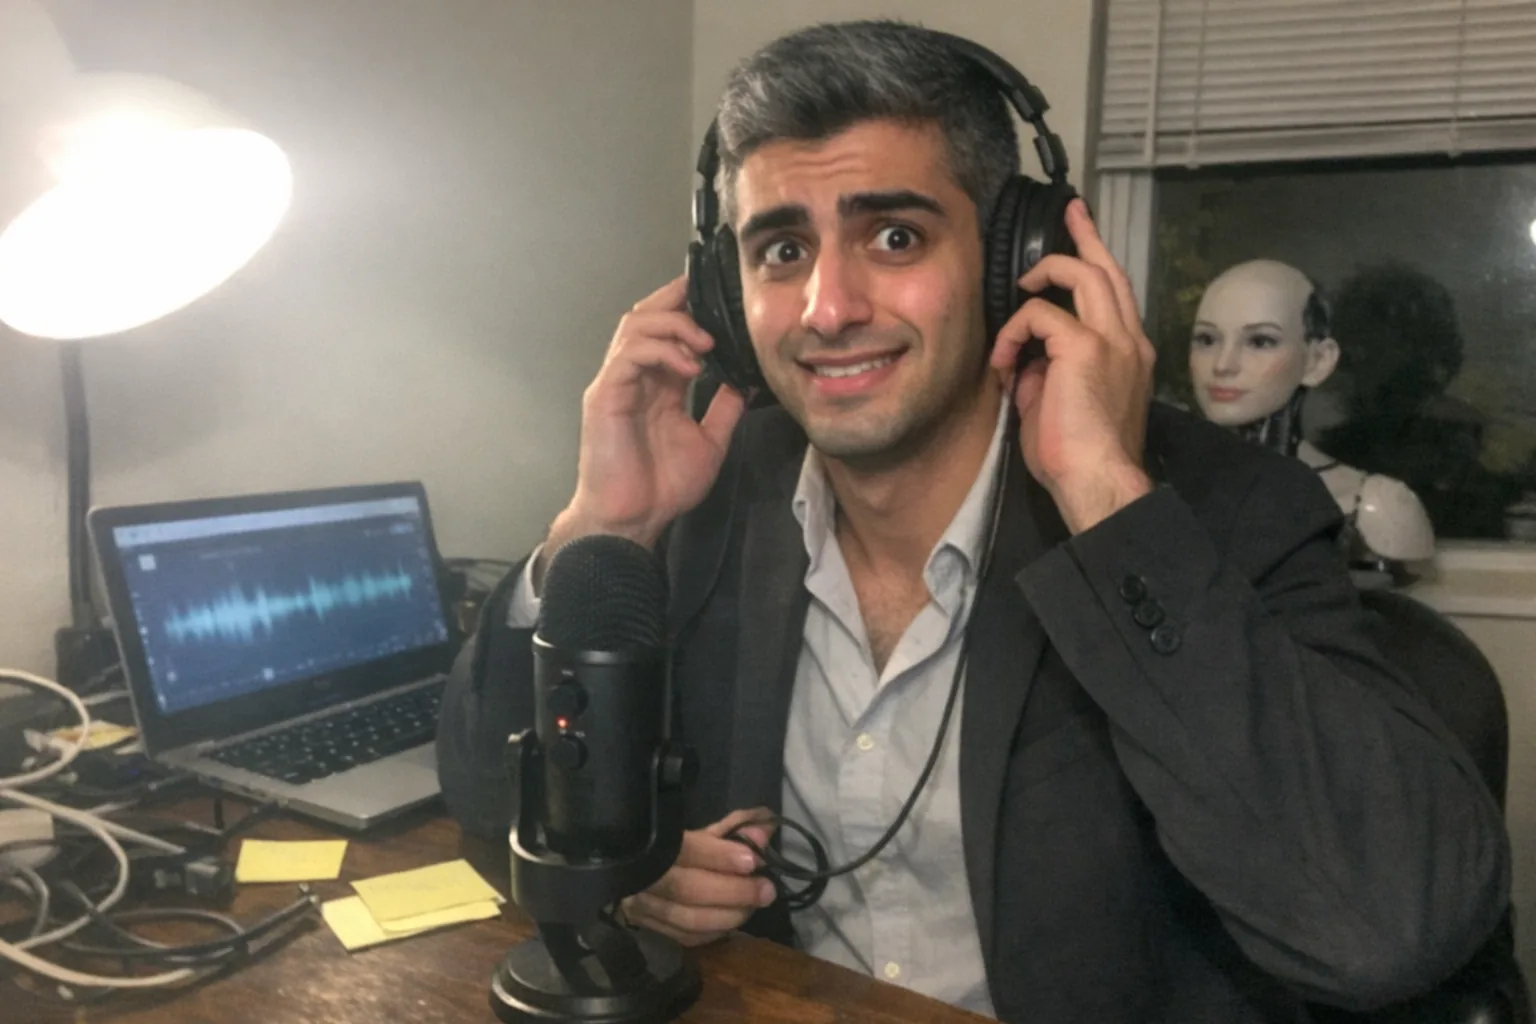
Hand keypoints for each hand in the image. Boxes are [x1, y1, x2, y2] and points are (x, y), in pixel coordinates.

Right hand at [541, 276, 746, 578]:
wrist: (632, 520)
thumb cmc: (663, 487)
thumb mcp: (709, 442)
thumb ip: (725, 409)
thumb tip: (748, 381)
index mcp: (657, 383)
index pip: (668, 329)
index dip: (689, 306)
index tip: (721, 297)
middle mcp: (634, 375)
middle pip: (646, 314)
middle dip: (679, 300)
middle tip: (713, 303)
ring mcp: (616, 382)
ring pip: (635, 326)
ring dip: (674, 325)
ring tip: (707, 342)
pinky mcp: (605, 395)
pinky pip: (629, 356)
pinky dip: (661, 352)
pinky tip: (691, 366)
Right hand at [620, 807, 777, 947]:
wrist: (634, 867)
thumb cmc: (675, 841)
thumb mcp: (703, 829)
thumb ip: (734, 828)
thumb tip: (764, 834)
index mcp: (651, 841)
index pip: (685, 850)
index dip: (720, 857)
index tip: (753, 860)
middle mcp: (642, 876)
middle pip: (687, 890)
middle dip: (734, 891)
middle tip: (766, 890)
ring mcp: (640, 905)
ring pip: (688, 920)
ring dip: (729, 915)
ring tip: (755, 905)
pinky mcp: (647, 927)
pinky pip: (685, 937)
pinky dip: (715, 931)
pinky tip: (733, 920)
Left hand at [989, 199, 1154, 533]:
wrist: (1097, 481)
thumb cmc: (1078, 458)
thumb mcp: (1060, 406)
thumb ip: (1048, 375)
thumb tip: (1025, 361)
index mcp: (1129, 355)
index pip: (1116, 296)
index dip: (1098, 265)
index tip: (1084, 243)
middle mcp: (1129, 340)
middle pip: (1108, 270)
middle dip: (1086, 236)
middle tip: (1071, 211)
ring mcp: (1111, 341)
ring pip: (1084, 274)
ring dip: (1046, 270)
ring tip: (1020, 286)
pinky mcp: (1086, 348)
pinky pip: (1041, 315)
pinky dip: (1015, 331)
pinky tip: (1005, 360)